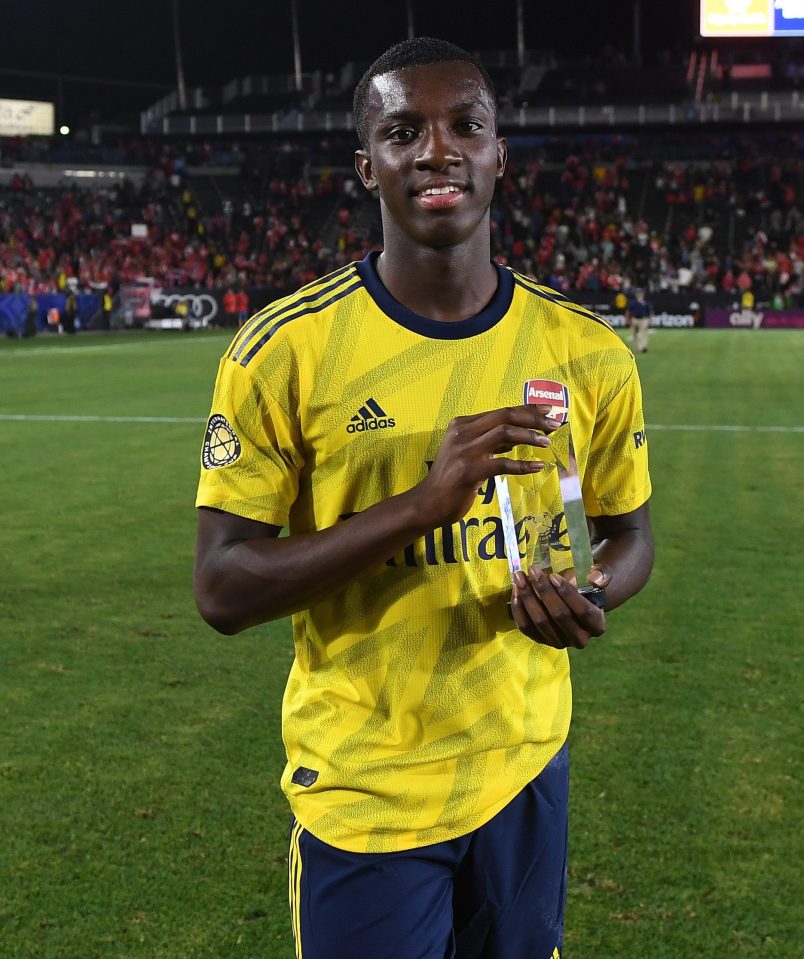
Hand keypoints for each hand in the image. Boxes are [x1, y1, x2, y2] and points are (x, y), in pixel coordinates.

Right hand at [415, 405, 559, 526]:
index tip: (548, 410)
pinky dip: (523, 464)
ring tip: (548, 442)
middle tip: (555, 424)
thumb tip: (518, 435)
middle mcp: (462, 433)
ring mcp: (465, 452)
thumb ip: (490, 442)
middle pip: (505, 416)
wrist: (429, 503)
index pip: (500, 411)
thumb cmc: (450, 479)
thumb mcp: (468, 452)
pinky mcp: (469, 472)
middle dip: (533, 418)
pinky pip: (503, 464)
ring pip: (505, 434)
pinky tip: (537, 466)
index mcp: (462, 425)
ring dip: (530, 436)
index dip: (526, 409)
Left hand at [510, 565, 608, 648]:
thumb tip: (594, 578)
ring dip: (528, 597)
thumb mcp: (599, 577)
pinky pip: (526, 627)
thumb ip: (602, 575)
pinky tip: (515, 591)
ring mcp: (559, 642)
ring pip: (541, 622)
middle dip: (544, 591)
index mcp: (596, 625)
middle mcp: (579, 639)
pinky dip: (518, 609)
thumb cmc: (586, 587)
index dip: (567, 593)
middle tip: (533, 570)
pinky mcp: (541, 640)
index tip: (553, 575)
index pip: (583, 611)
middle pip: (560, 616)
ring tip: (520, 577)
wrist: (574, 600)